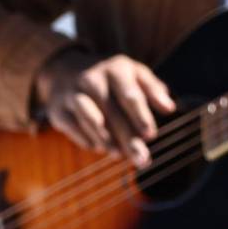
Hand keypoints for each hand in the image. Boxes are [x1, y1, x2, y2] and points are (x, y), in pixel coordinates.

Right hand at [33, 50, 174, 166]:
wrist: (65, 68)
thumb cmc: (111, 76)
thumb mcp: (134, 73)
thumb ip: (152, 89)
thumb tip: (170, 108)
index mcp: (116, 69)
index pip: (130, 95)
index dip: (140, 116)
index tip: (151, 136)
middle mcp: (92, 79)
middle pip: (112, 112)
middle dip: (128, 138)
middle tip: (142, 160)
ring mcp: (72, 94)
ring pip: (90, 120)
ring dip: (106, 140)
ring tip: (120, 155)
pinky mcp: (57, 109)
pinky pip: (73, 127)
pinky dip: (87, 139)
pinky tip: (100, 148)